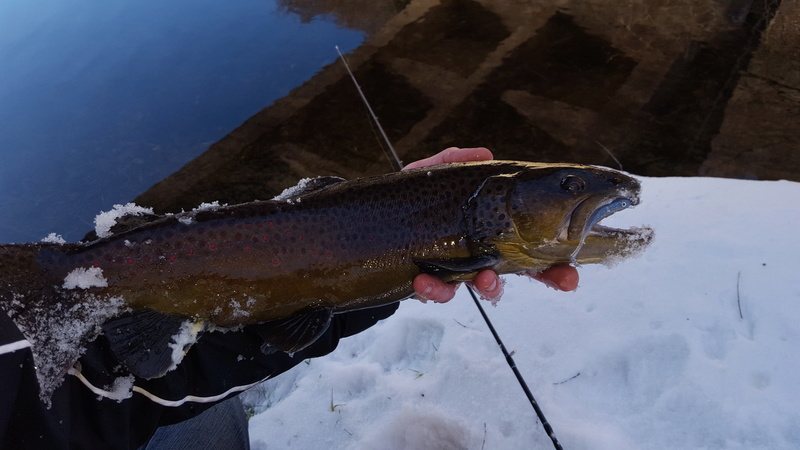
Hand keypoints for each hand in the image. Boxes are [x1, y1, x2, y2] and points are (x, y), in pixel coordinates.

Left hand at [405, 147, 579, 302]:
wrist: (375, 223)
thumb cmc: (413, 199)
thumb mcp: (432, 174)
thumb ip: (455, 161)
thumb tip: (484, 152)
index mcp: (490, 230)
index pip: (531, 247)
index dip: (554, 263)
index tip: (572, 272)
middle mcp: (481, 254)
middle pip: (523, 272)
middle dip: (545, 278)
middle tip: (562, 281)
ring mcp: (458, 271)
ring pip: (483, 287)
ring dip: (488, 286)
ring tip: (483, 278)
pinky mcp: (430, 283)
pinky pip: (436, 292)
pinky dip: (433, 288)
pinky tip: (423, 280)